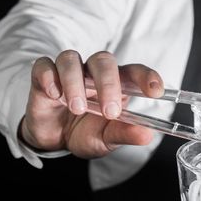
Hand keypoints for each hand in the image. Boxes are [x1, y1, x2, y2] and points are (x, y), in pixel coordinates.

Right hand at [20, 50, 163, 157]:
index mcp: (116, 85)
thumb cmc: (85, 133)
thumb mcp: (107, 139)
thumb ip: (125, 134)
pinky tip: (55, 95)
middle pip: (103, 60)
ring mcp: (68, 73)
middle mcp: (93, 74)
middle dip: (108, 83)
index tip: (156, 91)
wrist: (55, 141)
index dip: (146, 76)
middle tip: (109, 111)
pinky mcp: (44, 78)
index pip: (134, 72)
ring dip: (75, 82)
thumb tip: (146, 135)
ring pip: (71, 59)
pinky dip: (49, 77)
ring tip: (77, 108)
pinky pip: (44, 65)